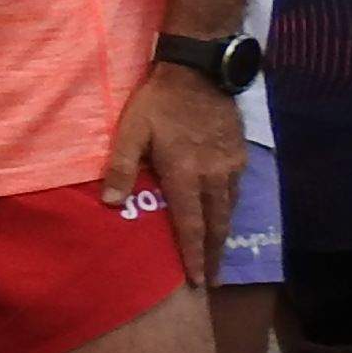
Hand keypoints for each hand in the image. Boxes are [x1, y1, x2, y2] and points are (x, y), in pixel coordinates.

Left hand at [106, 63, 244, 291]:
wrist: (200, 72)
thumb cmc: (159, 102)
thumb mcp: (131, 131)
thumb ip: (122, 167)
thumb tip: (111, 202)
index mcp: (185, 174)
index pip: (190, 225)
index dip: (193, 254)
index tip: (198, 280)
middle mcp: (213, 176)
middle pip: (216, 224)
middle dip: (214, 254)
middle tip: (213, 280)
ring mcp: (230, 165)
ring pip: (229, 208)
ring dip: (223, 234)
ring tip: (218, 254)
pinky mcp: (240, 154)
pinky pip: (236, 190)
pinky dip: (230, 209)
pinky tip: (224, 215)